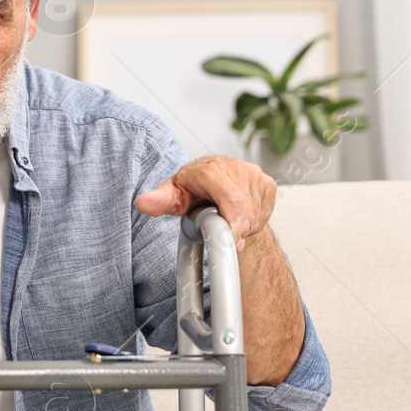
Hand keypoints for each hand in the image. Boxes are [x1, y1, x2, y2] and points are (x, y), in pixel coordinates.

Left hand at [134, 155, 275, 252]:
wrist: (212, 177)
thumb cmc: (189, 188)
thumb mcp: (171, 195)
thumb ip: (158, 201)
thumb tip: (143, 203)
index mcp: (210, 170)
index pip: (230, 198)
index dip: (234, 222)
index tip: (235, 242)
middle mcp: (234, 168)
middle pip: (245, 213)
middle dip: (234, 230)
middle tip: (218, 230)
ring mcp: (253, 174)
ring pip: (255, 216)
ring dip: (242, 226)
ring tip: (225, 216)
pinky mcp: (267, 182)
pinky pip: (265, 213)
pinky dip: (253, 220)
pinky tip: (239, 211)